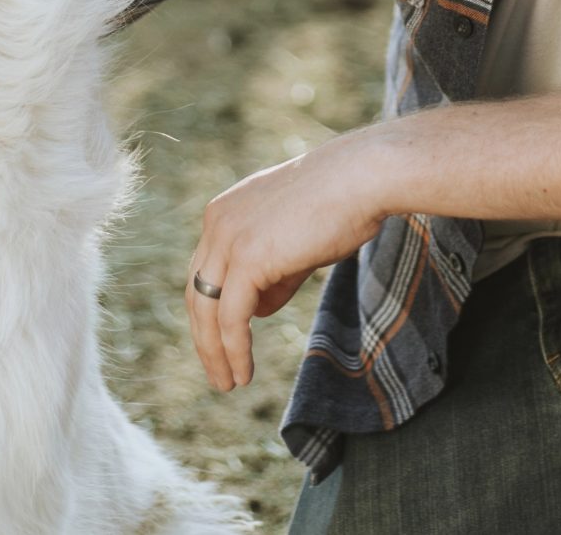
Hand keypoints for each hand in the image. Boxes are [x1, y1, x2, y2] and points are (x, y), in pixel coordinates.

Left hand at [185, 131, 393, 391]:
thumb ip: (274, 274)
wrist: (364, 177)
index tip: (221, 343)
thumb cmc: (342, 203)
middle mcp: (216, 222)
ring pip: (207, 310)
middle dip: (205, 338)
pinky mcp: (247, 259)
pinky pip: (231, 318)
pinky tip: (243, 372)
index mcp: (225, 212)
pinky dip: (233, 350)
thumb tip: (260, 311)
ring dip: (215, 353)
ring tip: (228, 383)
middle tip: (218, 372)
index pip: (204, 272)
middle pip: (197, 293)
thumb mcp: (297, 242)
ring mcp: (228, 239)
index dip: (211, 312)